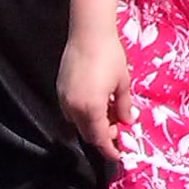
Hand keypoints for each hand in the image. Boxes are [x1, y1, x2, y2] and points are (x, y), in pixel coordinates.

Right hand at [56, 26, 130, 165]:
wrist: (88, 33)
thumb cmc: (109, 56)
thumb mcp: (122, 83)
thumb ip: (124, 106)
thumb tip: (127, 121)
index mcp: (91, 108)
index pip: (99, 138)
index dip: (109, 149)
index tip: (118, 155)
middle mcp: (73, 107)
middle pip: (88, 133)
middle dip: (103, 136)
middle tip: (119, 129)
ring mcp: (64, 99)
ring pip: (78, 123)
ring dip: (94, 125)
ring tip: (110, 113)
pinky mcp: (60, 90)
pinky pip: (71, 111)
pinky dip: (84, 114)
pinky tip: (97, 104)